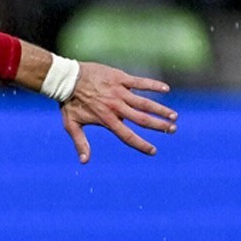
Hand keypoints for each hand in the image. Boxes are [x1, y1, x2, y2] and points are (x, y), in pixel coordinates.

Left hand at [60, 61, 176, 162]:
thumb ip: (81, 143)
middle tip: (173, 130)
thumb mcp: (72, 125)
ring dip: (161, 109)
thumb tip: (84, 162)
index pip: (128, 136)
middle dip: (159, 126)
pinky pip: (140, 82)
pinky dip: (153, 85)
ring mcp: (120, 92)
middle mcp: (116, 107)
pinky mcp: (120, 78)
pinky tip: (166, 89)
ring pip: (145, 102)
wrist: (67, 78)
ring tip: (174, 115)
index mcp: (107, 119)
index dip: (141, 145)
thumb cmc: (69, 102)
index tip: (153, 151)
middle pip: (142, 119)